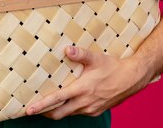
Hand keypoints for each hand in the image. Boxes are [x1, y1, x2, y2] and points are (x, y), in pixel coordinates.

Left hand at [26, 46, 148, 119]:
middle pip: (59, 113)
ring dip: (57, 110)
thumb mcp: (96, 58)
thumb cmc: (113, 67)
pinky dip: (69, 109)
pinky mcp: (96, 111)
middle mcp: (85, 103)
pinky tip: (67, 101)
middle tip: (33, 108)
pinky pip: (78, 112)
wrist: (132, 79)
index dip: (41, 105)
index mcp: (82, 89)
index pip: (57, 100)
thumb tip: (68, 49)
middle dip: (44, 112)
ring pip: (68, 113)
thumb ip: (81, 54)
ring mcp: (90, 109)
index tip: (29, 109)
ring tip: (47, 104)